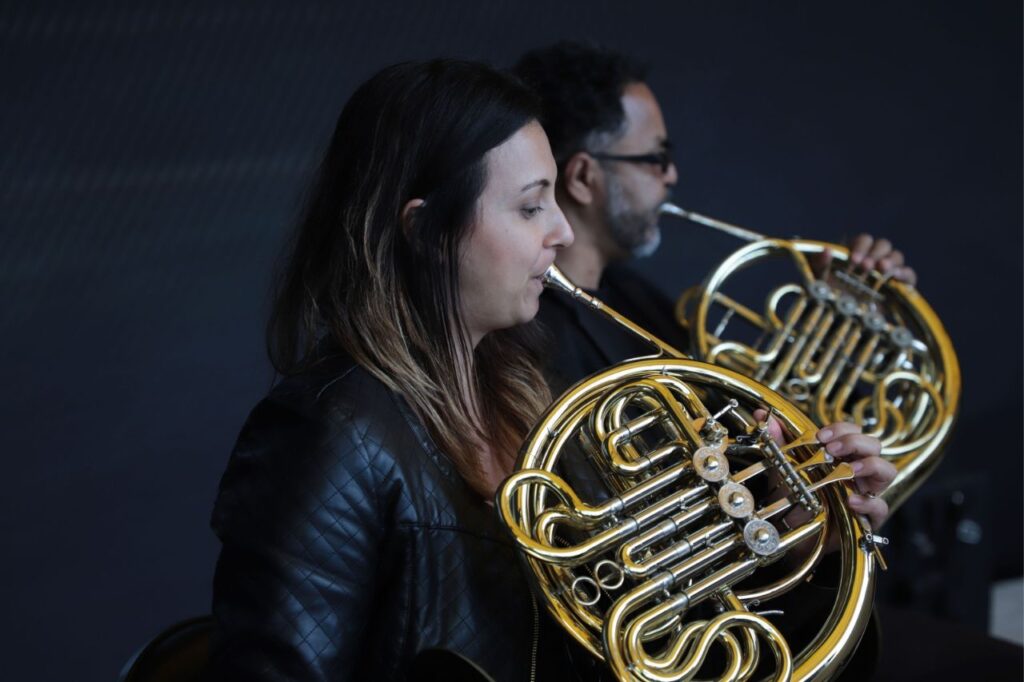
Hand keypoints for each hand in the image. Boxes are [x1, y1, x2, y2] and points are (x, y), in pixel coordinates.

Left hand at [754, 411, 895, 531]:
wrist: (791, 529)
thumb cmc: (794, 494)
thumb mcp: (784, 466)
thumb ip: (777, 440)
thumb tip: (763, 414)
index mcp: (842, 454)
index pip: (853, 431)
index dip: (841, 429)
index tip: (821, 436)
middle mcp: (859, 470)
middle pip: (874, 445)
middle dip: (855, 442)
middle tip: (833, 449)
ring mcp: (867, 492)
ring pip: (887, 471)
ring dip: (871, 465)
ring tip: (852, 469)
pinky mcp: (868, 518)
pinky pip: (880, 507)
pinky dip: (868, 502)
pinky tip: (851, 500)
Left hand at [810, 234, 916, 286]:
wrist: (840, 320)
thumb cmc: (829, 296)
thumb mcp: (819, 280)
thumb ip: (820, 264)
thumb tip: (827, 250)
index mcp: (857, 253)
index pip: (865, 240)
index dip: (861, 247)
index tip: (854, 260)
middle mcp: (874, 260)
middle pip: (883, 245)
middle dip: (875, 253)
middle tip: (865, 267)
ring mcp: (887, 273)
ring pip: (896, 256)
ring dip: (890, 260)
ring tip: (882, 269)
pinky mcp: (898, 288)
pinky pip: (909, 275)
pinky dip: (906, 273)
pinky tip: (897, 277)